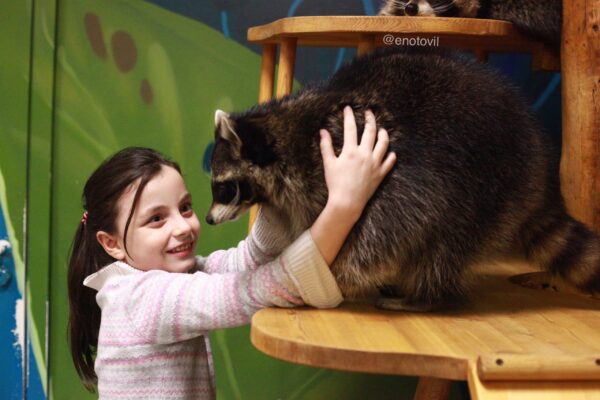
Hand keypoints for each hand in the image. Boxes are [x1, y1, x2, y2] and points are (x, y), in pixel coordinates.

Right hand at [319, 106, 395, 221]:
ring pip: (384, 143)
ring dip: (383, 134)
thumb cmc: (335, 184)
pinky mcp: (380, 173)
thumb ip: (326, 146)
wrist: (347, 202)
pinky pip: (390, 161)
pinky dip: (391, 155)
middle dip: (370, 119)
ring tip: (382, 130)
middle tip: (369, 112)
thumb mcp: (329, 164)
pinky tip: (390, 151)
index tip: (348, 108)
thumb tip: (322, 131)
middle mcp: (365, 154)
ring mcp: (375, 163)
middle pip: (370, 131)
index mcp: (350, 151)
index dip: (349, 116)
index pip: (350, 128)